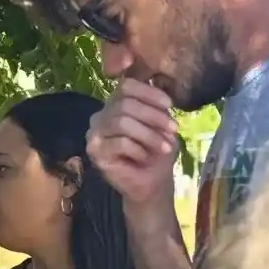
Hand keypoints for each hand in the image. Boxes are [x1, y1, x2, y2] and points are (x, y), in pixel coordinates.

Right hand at [87, 79, 178, 206]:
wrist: (151, 183)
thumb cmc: (156, 153)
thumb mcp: (162, 126)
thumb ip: (156, 108)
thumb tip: (158, 89)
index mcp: (116, 104)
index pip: (126, 86)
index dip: (149, 93)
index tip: (170, 105)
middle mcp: (102, 115)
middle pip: (125, 103)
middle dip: (154, 116)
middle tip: (173, 130)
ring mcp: (95, 133)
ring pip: (122, 122)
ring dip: (150, 135)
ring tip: (165, 147)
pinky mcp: (94, 151)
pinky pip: (119, 142)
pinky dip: (138, 150)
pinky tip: (144, 157)